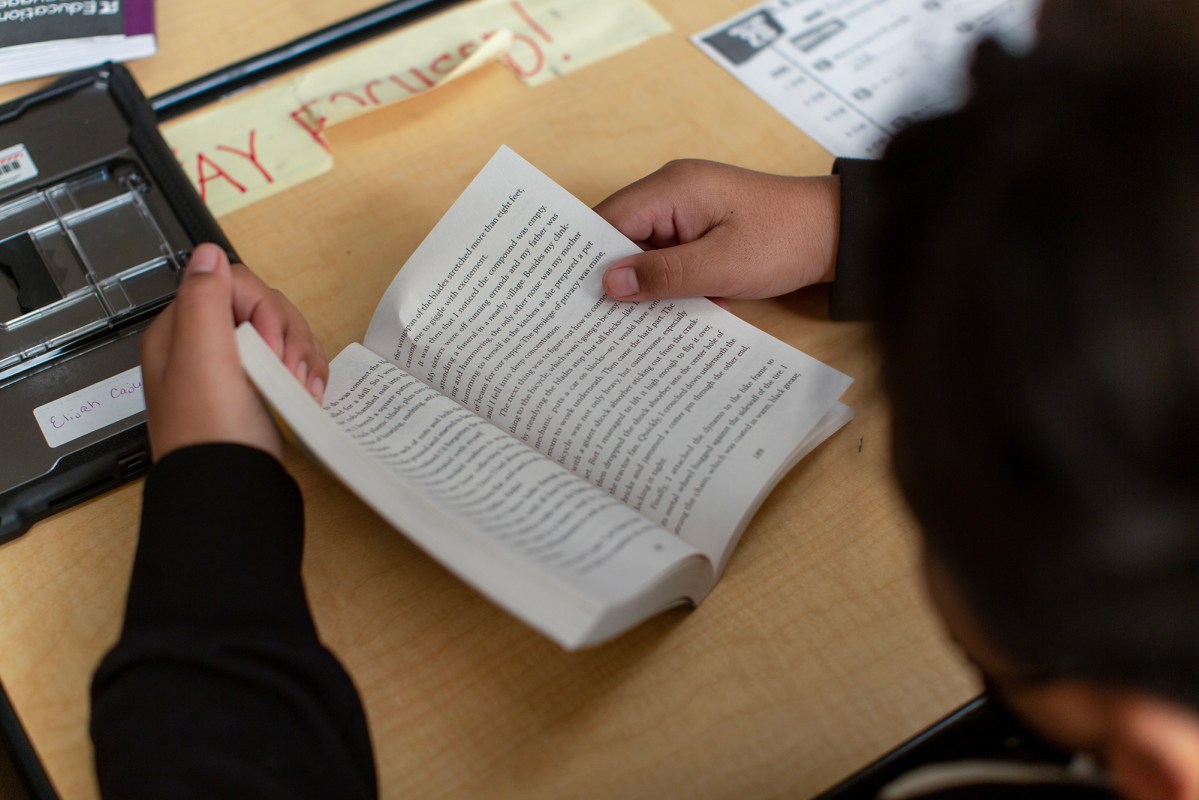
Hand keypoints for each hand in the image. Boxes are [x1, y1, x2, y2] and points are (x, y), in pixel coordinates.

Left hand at [140, 244, 327, 460]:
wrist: (231, 490)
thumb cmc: (211, 433)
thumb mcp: (202, 357)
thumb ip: (204, 298)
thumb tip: (209, 253)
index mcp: (182, 331)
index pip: (234, 283)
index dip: (263, 308)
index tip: (270, 344)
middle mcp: (206, 345)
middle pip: (264, 306)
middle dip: (288, 334)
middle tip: (287, 369)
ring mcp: (235, 369)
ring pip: (284, 333)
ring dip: (303, 355)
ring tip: (303, 386)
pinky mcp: (260, 390)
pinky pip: (293, 361)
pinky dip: (308, 374)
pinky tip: (308, 394)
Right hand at [595, 160, 839, 301]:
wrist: (840, 234)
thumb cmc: (786, 240)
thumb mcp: (722, 265)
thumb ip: (664, 274)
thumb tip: (609, 284)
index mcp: (673, 189)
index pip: (607, 219)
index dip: (589, 258)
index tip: (575, 298)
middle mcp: (674, 192)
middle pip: (623, 235)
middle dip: (619, 277)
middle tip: (602, 320)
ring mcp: (688, 210)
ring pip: (646, 250)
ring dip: (651, 285)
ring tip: (640, 324)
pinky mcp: (702, 227)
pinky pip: (671, 256)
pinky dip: (673, 283)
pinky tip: (679, 312)